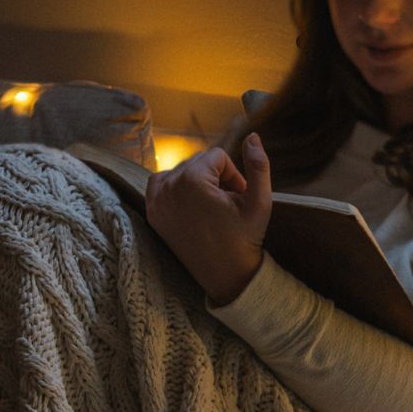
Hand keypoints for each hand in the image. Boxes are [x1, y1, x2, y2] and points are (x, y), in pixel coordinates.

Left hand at [145, 134, 271, 305]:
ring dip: (197, 181)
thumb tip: (253, 136)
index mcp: (192, 180)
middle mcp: (168, 187)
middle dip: (216, 178)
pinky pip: (162, 184)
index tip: (238, 197)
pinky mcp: (153, 214)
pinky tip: (191, 204)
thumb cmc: (245, 238)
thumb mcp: (260, 201)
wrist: (226, 275)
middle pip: (199, 162)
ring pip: (182, 171)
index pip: (217, 156)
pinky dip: (176, 187)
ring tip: (210, 206)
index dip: (233, 174)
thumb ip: (258, 165)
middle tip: (227, 205)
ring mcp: (157, 201)